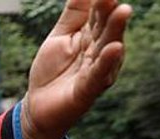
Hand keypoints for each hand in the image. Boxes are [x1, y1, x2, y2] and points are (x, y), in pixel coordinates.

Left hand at [21, 0, 131, 138]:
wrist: (37, 107)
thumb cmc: (51, 71)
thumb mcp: (59, 37)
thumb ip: (74, 14)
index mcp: (92, 37)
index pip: (99, 14)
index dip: (102, 0)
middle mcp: (99, 52)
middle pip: (107, 28)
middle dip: (112, 11)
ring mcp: (96, 71)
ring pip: (107, 48)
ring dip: (116, 30)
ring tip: (122, 11)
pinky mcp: (89, 90)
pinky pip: (98, 74)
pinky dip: (106, 62)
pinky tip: (114, 48)